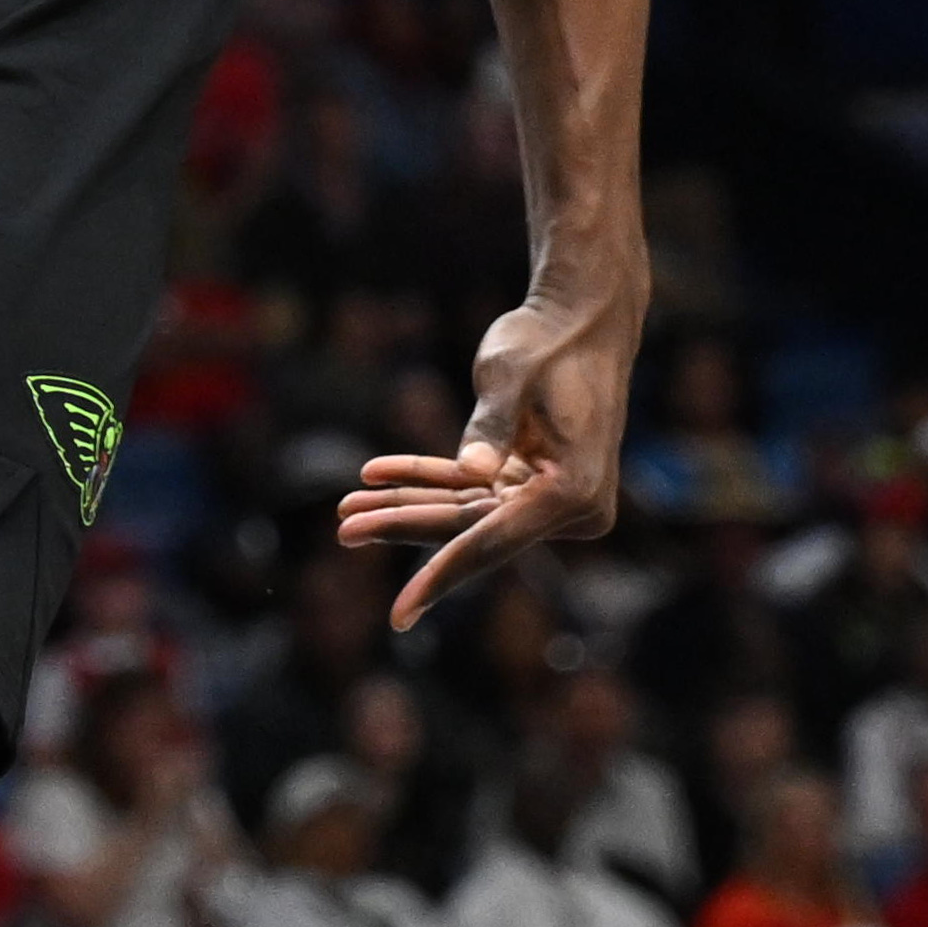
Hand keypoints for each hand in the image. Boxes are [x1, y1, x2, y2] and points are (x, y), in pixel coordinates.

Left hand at [337, 279, 641, 626]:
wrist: (584, 316)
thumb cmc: (549, 340)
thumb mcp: (512, 374)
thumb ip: (491, 426)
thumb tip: (470, 477)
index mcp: (574, 490)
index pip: (493, 541)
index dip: (442, 573)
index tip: (402, 610)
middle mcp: (570, 508)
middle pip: (472, 529)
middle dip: (405, 526)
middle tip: (342, 529)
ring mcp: (549, 498)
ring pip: (466, 512)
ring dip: (405, 506)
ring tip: (345, 509)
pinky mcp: (531, 480)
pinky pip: (471, 489)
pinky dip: (426, 480)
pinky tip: (375, 475)